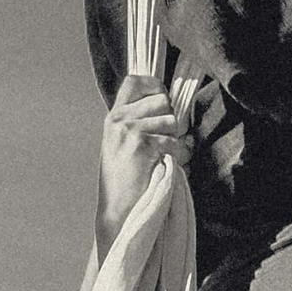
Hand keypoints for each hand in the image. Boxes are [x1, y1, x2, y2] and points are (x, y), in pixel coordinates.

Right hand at [98, 76, 191, 238]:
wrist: (118, 209)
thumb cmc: (125, 181)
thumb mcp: (123, 143)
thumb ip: (139, 121)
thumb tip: (169, 105)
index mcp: (114, 116)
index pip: (134, 81)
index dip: (155, 86)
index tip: (163, 101)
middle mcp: (119, 119)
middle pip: (162, 100)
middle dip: (171, 120)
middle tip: (164, 141)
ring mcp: (129, 131)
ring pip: (172, 120)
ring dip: (176, 139)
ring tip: (163, 156)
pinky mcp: (143, 145)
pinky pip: (175, 142)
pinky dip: (177, 156)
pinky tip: (165, 166)